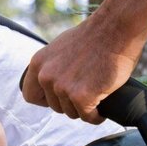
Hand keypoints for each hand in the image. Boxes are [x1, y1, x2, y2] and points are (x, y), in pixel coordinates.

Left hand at [21, 13, 145, 123]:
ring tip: (96, 99)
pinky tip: (101, 112)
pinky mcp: (82, 97)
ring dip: (84, 110)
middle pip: (54, 106)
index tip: (59, 98)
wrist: (116, 28)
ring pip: (71, 113)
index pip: (31, 95)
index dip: (45, 100)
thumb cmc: (94, 36)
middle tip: (85, 96)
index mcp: (38, 63)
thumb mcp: (59, 48)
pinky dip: (96, 117)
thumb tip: (49, 80)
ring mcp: (63, 87)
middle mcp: (46, 76)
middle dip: (70, 104)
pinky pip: (87, 117)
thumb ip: (51, 65)